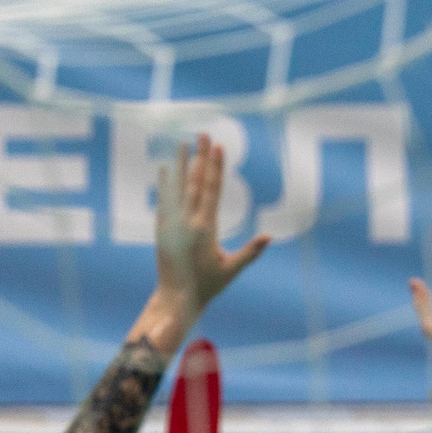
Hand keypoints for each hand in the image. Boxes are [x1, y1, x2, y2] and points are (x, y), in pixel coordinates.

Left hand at [154, 135, 266, 316]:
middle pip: (195, 182)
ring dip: (180, 163)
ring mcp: (171, 224)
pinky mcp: (161, 229)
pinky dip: (164, 184)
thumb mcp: (232, 270)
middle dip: (200, 156)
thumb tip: (270, 236)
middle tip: (203, 134)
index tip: (219, 146)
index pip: (212, 190)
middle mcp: (186, 222)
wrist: (175, 298)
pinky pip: (163, 200)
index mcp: (205, 229)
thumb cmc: (208, 286)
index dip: (216, 167)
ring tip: (182, 143)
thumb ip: (250, 252)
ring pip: (176, 187)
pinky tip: (165, 169)